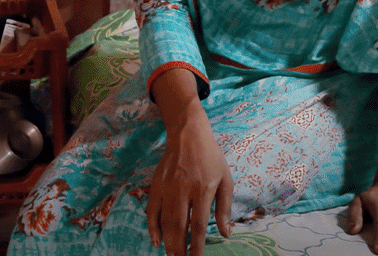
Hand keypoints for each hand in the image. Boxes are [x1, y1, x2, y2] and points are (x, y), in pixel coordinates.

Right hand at [146, 70, 234, 255]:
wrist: (188, 134)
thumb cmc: (211, 158)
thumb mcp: (226, 180)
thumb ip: (225, 208)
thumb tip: (226, 233)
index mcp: (203, 190)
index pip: (198, 225)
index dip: (196, 246)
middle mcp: (183, 190)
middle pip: (179, 226)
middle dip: (179, 248)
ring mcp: (167, 188)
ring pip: (165, 221)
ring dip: (167, 241)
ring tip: (171, 255)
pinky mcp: (156, 185)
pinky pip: (151, 210)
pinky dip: (152, 226)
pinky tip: (156, 240)